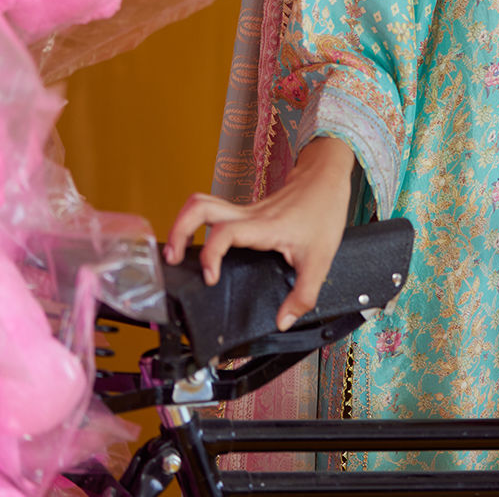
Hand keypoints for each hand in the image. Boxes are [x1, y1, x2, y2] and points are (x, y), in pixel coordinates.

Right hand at [163, 137, 354, 329]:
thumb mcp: (320, 259)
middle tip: (172, 258)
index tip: (210, 277)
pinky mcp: (246, 211)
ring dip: (183, 223)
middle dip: (179, 230)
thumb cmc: (323, 210)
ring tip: (175, 250)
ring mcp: (245, 210)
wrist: (326, 177)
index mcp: (264, 226)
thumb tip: (283, 321)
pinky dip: (199, 224)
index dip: (210, 254)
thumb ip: (303, 294)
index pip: (224, 232)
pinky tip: (200, 245)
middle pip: (200, 207)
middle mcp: (249, 215)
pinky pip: (214, 212)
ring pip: (203, 204)